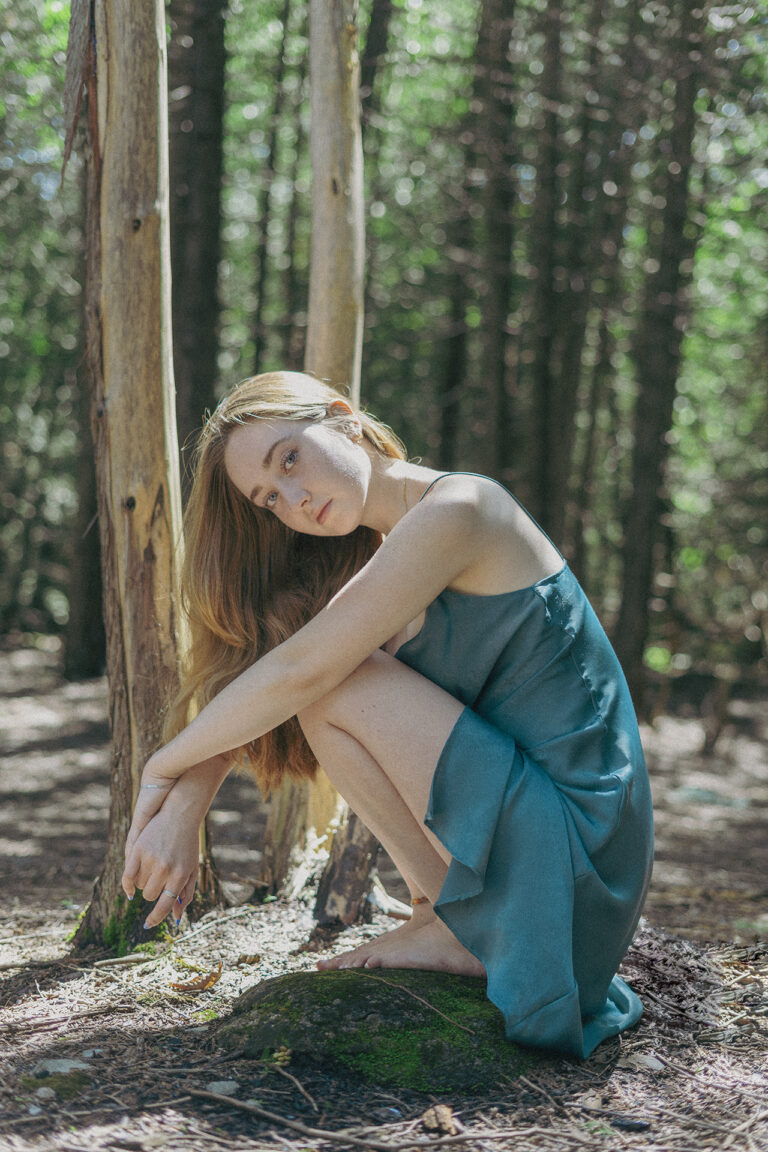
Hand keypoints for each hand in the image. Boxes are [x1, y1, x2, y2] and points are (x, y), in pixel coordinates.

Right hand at [122, 803, 199, 928]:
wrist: (180, 815)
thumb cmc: (188, 846)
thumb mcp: (192, 869)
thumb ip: (186, 895)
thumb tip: (176, 919)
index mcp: (181, 875)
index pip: (164, 905)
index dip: (155, 918)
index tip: (147, 925)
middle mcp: (165, 868)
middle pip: (150, 895)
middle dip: (153, 892)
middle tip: (159, 879)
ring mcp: (150, 859)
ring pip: (139, 886)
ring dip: (144, 882)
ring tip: (154, 868)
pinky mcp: (138, 849)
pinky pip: (127, 876)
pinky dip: (127, 885)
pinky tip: (130, 888)